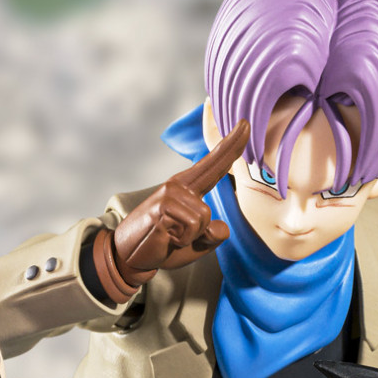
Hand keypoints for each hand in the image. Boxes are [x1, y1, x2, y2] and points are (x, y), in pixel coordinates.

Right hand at [107, 120, 249, 282]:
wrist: (130, 255)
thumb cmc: (164, 245)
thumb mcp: (197, 243)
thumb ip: (213, 235)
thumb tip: (220, 227)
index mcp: (189, 189)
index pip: (214, 166)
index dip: (231, 145)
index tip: (246, 124)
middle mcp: (180, 185)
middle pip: (215, 169)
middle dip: (231, 144)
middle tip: (247, 122)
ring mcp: (170, 193)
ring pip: (205, 217)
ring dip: (193, 236)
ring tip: (172, 236)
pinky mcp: (162, 206)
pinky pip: (192, 228)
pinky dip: (183, 240)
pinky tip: (166, 238)